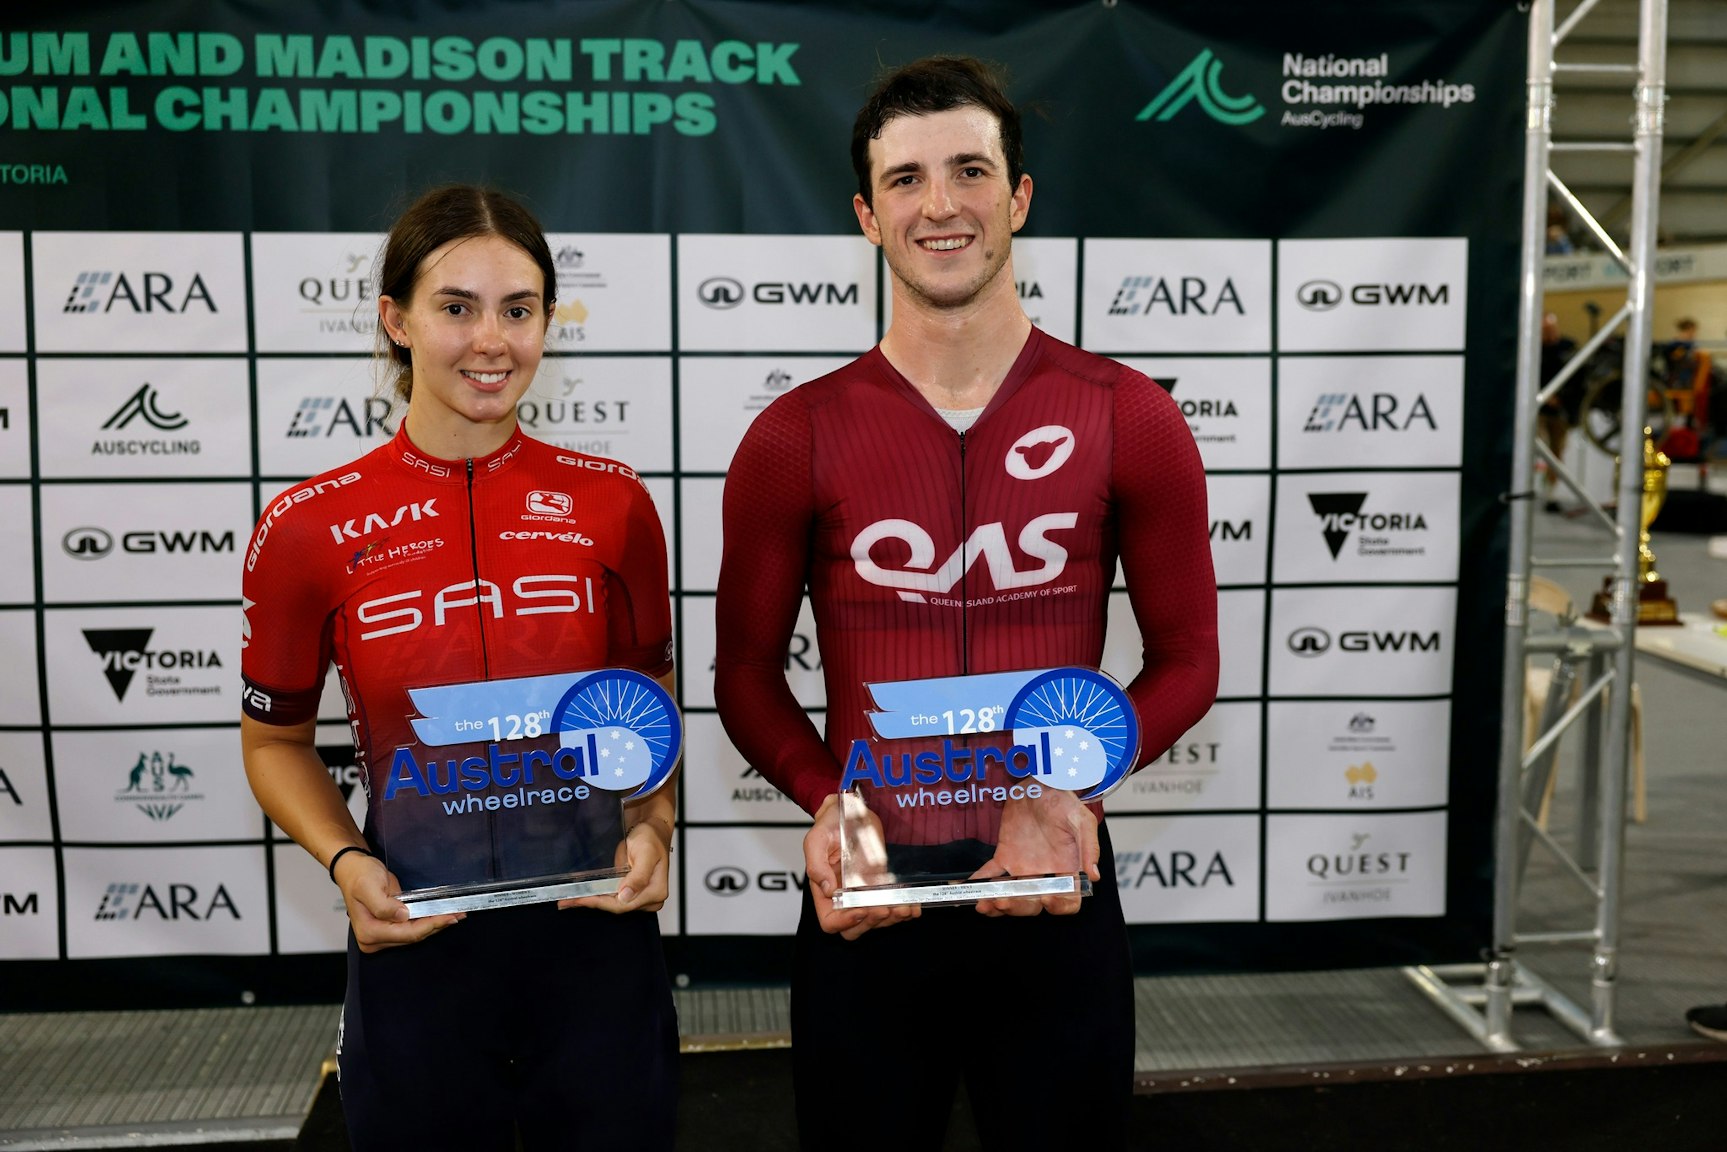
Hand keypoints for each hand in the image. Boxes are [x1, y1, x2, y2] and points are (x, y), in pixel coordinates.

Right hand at [335, 850, 463, 952]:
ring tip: (454, 915)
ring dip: (434, 925)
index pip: (407, 934)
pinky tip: (440, 916)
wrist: (353, 869)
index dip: (430, 925)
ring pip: (414, 935)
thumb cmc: (359, 876)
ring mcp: (381, 937)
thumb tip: (402, 916)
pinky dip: (426, 923)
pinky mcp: (388, 930)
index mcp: (369, 931)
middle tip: (458, 914)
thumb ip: (384, 905)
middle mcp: (373, 939)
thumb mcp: (369, 887)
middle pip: (413, 937)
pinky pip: (411, 929)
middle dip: (436, 925)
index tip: (448, 916)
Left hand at [563, 821, 669, 913]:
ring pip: (611, 903)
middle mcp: (649, 898)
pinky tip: (581, 894)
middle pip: (615, 906)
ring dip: (590, 901)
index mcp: (655, 892)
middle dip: (591, 902)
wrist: (651, 829)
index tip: (582, 898)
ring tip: (568, 900)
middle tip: (566, 901)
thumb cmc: (651, 838)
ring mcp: (638, 895)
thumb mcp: (646, 853)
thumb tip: (626, 896)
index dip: (600, 902)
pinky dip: (596, 895)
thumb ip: (638, 876)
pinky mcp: (629, 891)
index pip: (624, 905)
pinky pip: (611, 896)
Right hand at [806, 793, 919, 940]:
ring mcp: (864, 894)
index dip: (844, 922)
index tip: (860, 909)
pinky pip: (892, 906)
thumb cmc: (829, 825)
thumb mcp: (816, 840)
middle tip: (884, 908)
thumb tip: (828, 889)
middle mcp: (844, 897)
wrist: (851, 811)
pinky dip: (904, 909)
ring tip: (904, 907)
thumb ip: (816, 866)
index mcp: (824, 891)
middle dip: (872, 922)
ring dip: (892, 918)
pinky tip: (913, 905)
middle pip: (855, 928)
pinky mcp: (881, 887)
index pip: (830, 922)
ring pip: (877, 920)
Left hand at [972, 788, 1099, 917]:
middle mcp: (1046, 876)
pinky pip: (991, 875)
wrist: (1040, 782)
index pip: (1068, 902)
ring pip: (1010, 894)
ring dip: (996, 902)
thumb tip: (1094, 876)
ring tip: (984, 903)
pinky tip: (967, 887)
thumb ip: (1089, 847)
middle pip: (1033, 903)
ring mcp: (1023, 869)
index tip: (1046, 899)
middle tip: (1003, 901)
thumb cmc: (1065, 800)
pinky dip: (979, 882)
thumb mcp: (1082, 819)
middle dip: (1018, 907)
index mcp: (1068, 871)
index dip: (1058, 906)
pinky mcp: (1005, 858)